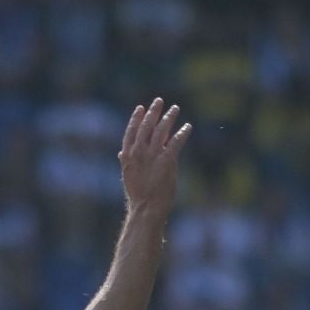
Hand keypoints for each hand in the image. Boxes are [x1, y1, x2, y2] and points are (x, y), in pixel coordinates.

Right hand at [118, 97, 190, 214]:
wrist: (146, 208)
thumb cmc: (138, 194)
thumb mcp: (128, 175)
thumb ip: (126, 161)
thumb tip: (122, 152)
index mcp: (128, 155)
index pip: (131, 131)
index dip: (136, 118)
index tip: (141, 108)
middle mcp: (139, 151)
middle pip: (147, 125)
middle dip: (154, 112)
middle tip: (159, 101)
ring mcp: (153, 155)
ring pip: (162, 129)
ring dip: (169, 117)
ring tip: (175, 109)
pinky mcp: (167, 160)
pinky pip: (177, 141)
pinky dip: (183, 132)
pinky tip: (187, 127)